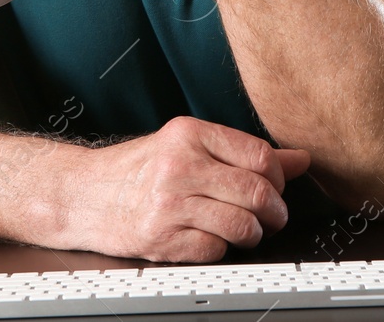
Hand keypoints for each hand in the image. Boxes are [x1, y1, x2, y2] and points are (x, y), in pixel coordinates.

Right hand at [63, 116, 310, 261]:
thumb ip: (243, 152)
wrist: (82, 194)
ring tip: (244, 230)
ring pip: (244, 225)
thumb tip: (301, 159)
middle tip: (271, 217)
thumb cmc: (137, 169)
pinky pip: (217, 250)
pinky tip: (209, 238)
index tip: (274, 188)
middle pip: (257, 193)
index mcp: (188, 133)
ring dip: (253, 234)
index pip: (260, 156)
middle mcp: (179, 165)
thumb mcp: (186, 146)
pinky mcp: (162, 238)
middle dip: (275, 212)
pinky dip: (221, 248)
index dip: (279, 179)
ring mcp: (169, 203)